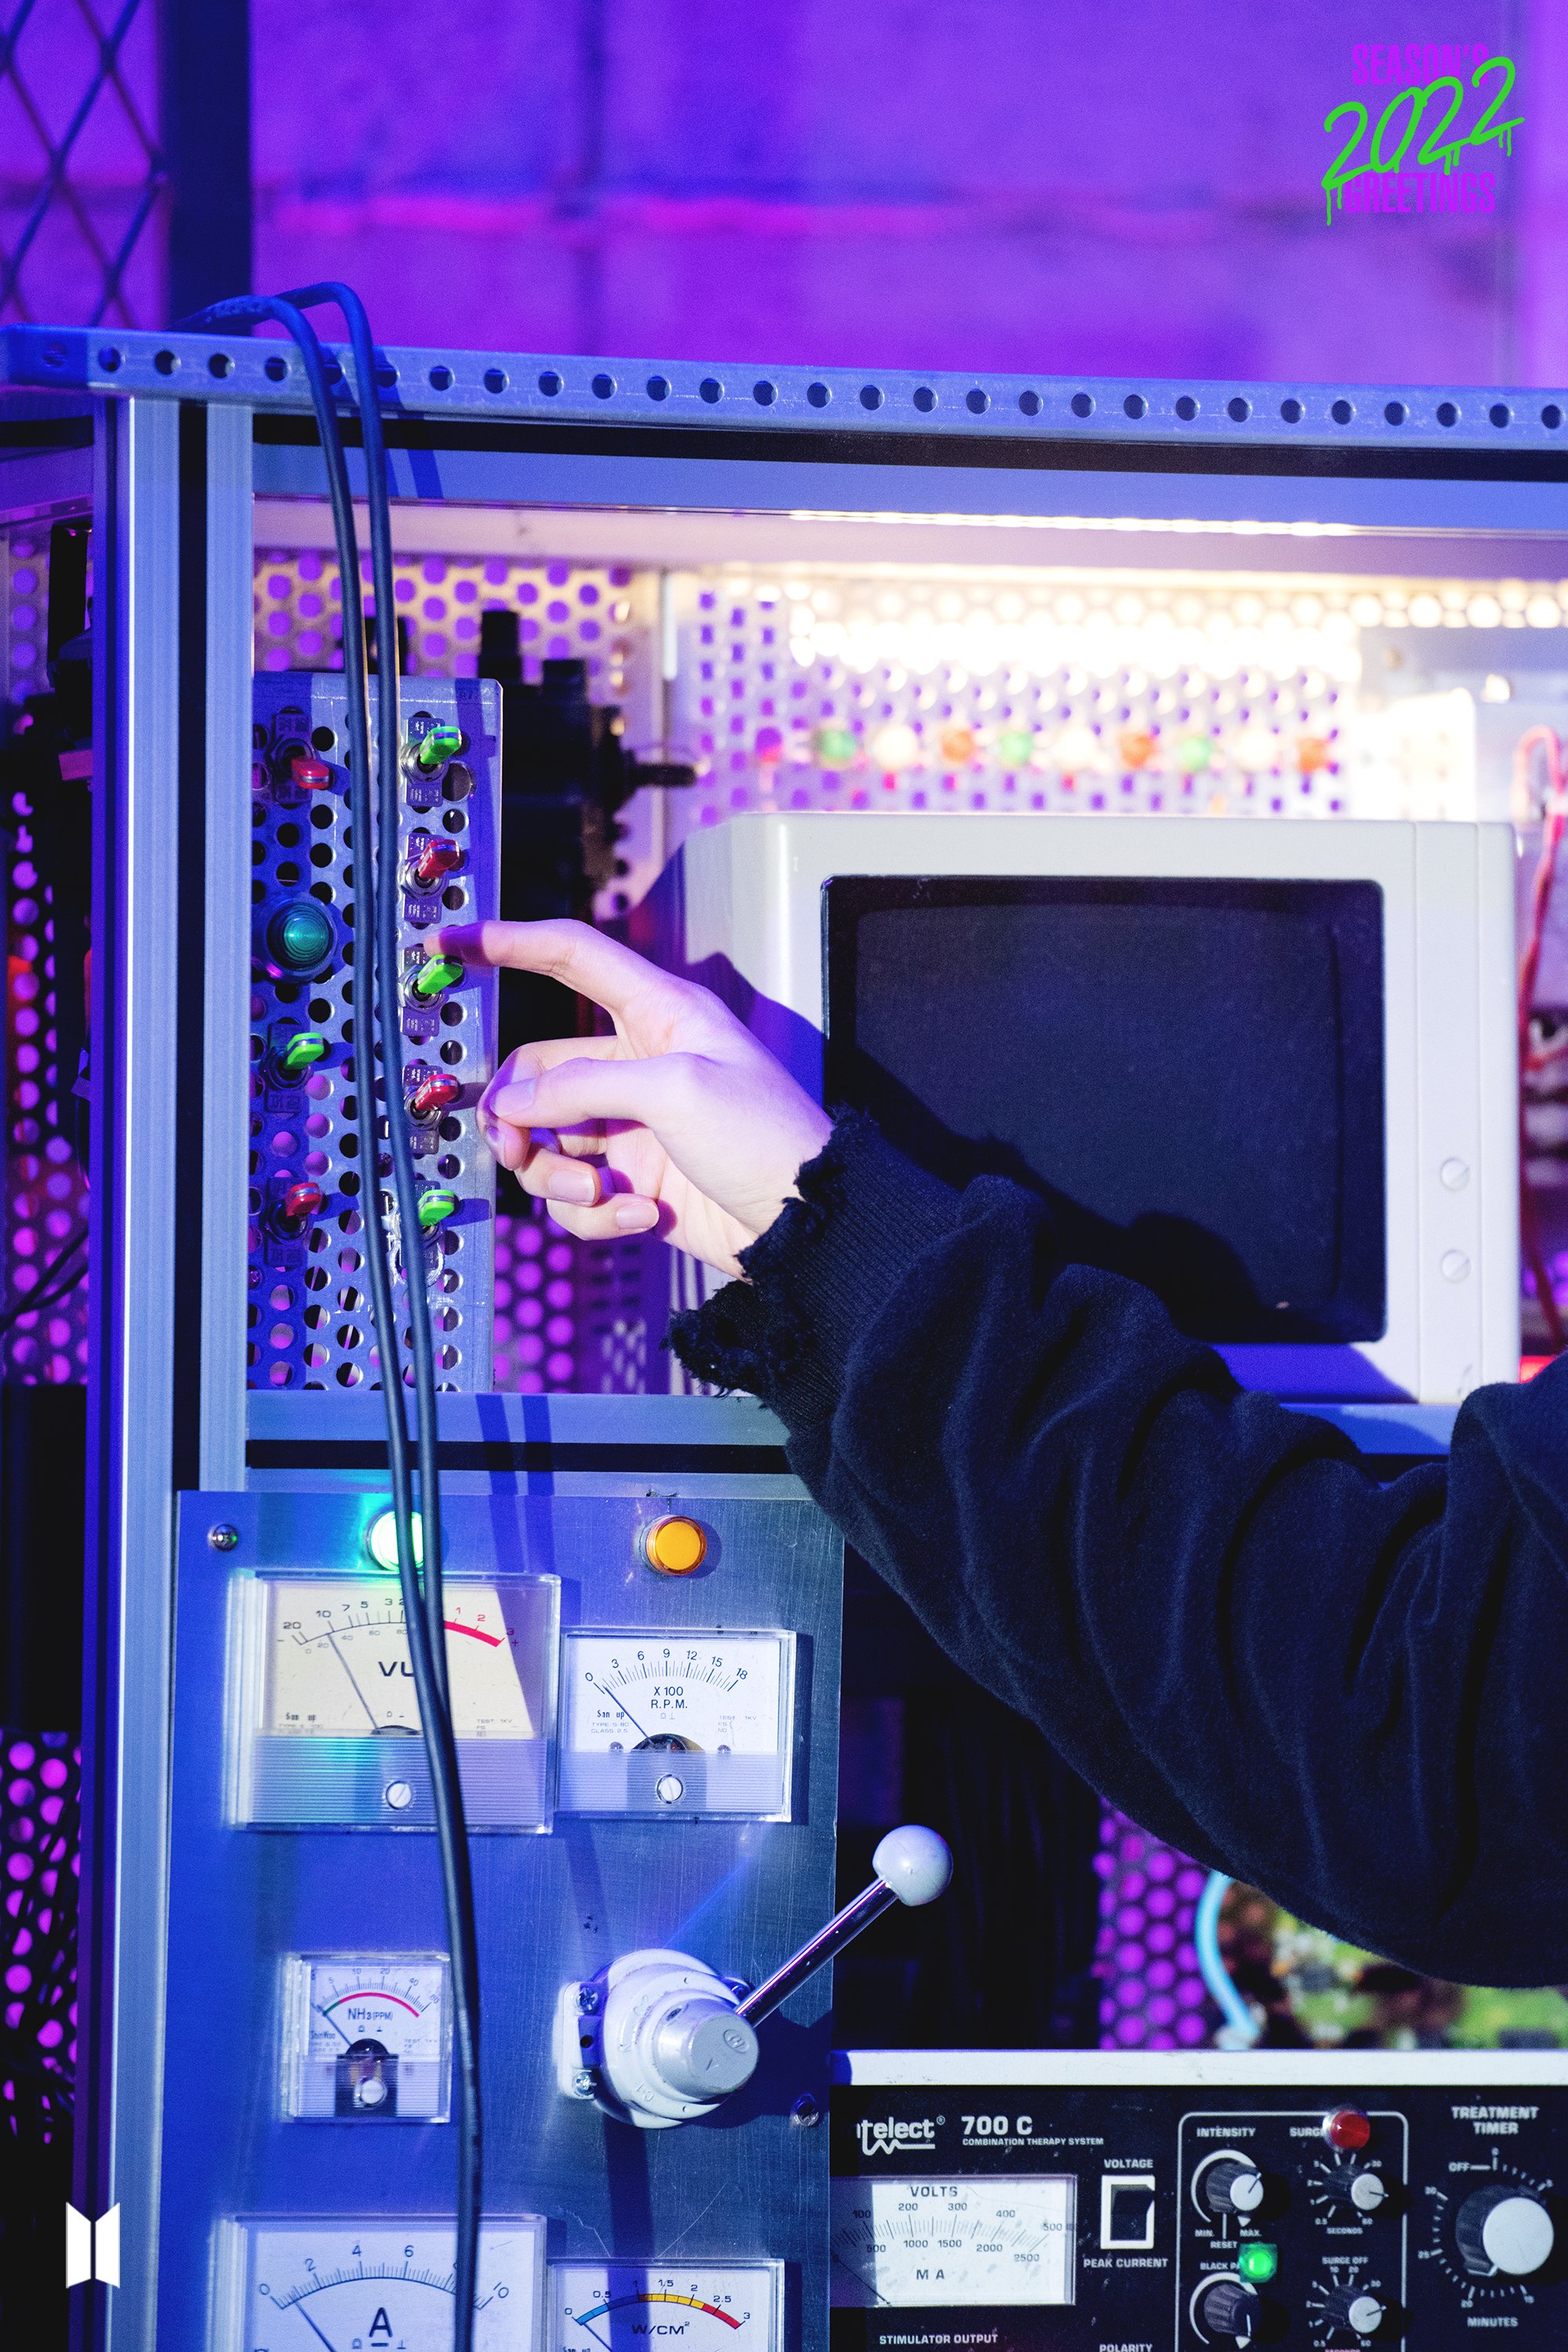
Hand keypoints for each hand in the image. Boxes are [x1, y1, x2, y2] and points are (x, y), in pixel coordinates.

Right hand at [442, 920, 832, 1277]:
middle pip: (535, 1071)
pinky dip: (594, 1213)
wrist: (807, 1225)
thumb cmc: (765, 1137)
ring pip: (545, 1140)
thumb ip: (581, 1088)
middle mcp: (638, 1064)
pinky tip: (638, 1214)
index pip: (572, 956)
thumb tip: (511, 1106)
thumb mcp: (674, 1090)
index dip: (509, 942)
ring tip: (595, 1192)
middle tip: (512, 1144)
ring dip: (555, 1174)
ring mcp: (631, 1126)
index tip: (452, 942)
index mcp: (658, 1013)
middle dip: (514, 1112)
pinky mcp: (631, 1180)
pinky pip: (575, 1195)